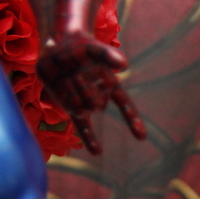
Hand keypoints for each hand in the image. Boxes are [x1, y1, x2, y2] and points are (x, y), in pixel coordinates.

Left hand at [37, 33, 147, 154]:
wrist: (58, 47)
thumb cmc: (79, 46)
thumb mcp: (93, 48)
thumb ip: (107, 55)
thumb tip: (124, 66)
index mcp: (110, 84)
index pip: (124, 104)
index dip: (131, 119)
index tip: (141, 137)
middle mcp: (100, 96)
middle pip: (96, 105)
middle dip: (84, 90)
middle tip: (74, 73)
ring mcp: (85, 102)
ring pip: (81, 109)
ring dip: (71, 93)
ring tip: (66, 78)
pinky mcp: (70, 106)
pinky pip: (81, 125)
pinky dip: (89, 138)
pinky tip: (98, 152)